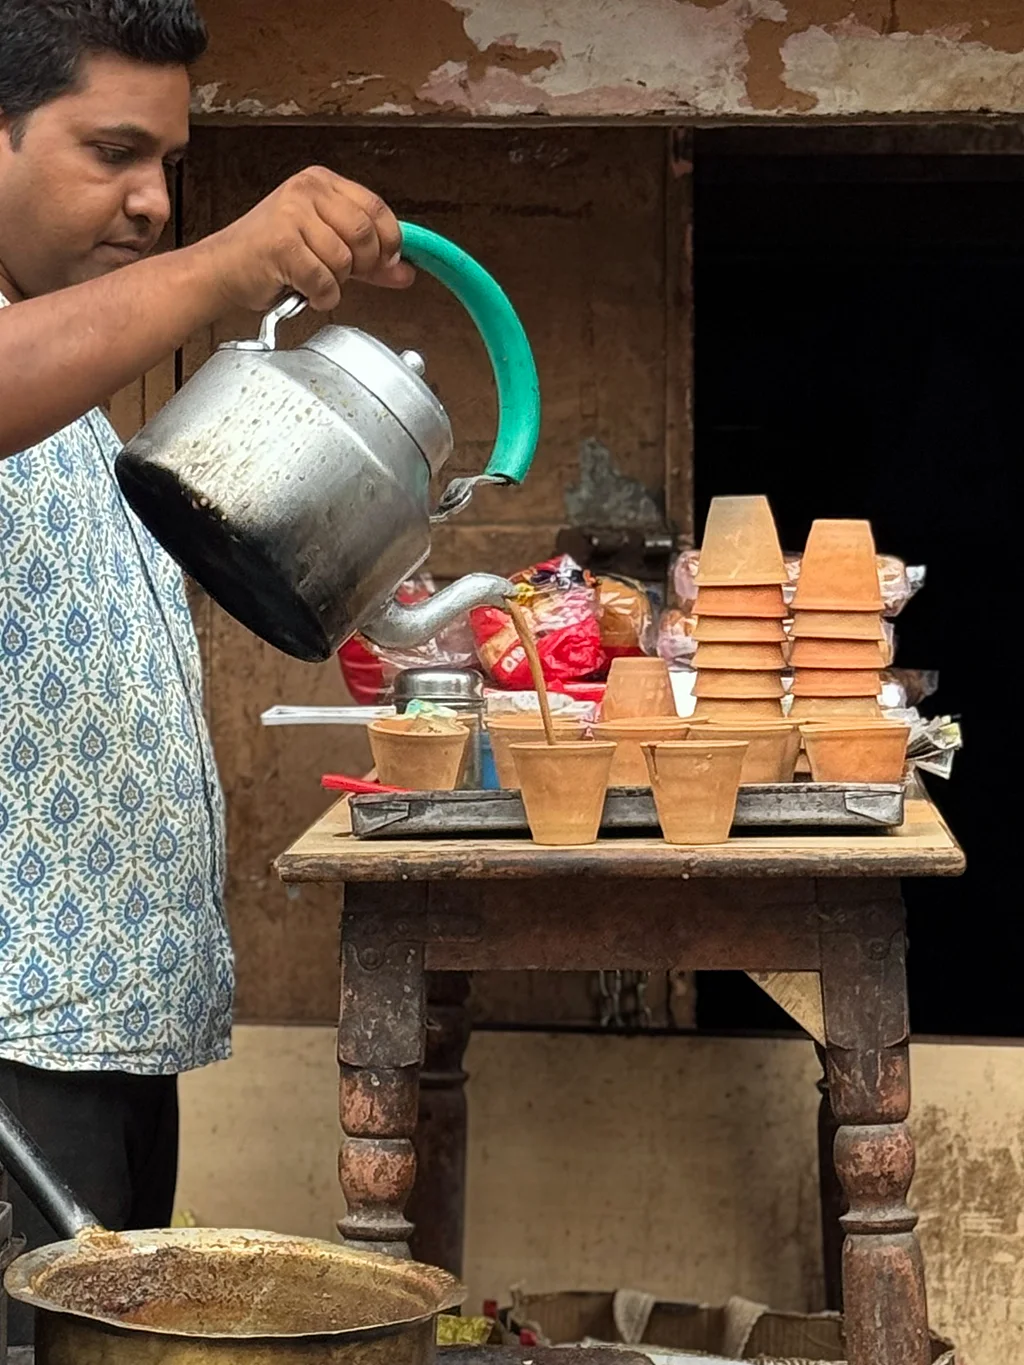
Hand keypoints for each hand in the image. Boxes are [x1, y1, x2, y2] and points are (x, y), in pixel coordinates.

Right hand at [205, 166, 415, 311]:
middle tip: (345, 276)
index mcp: (321, 182)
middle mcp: (306, 190)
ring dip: (337, 283)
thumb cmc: (271, 257)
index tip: (386, 263)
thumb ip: (369, 260)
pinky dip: (321, 297)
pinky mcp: (281, 243)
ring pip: (344, 260)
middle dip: (364, 266)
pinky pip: (324, 280)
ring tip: (316, 281)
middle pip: (364, 234)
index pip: (376, 207)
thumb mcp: (326, 249)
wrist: (223, 271)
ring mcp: (292, 213)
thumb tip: (406, 272)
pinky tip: (306, 291)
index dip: (390, 241)